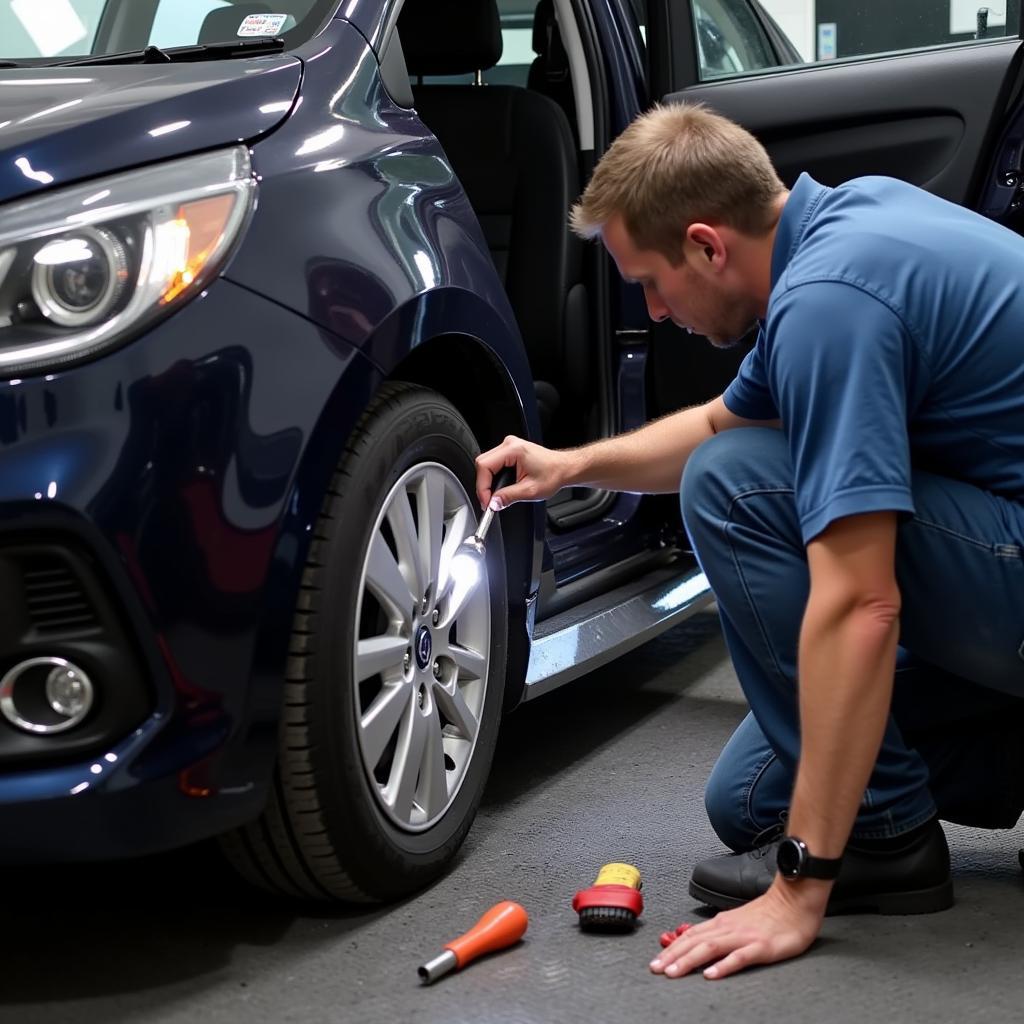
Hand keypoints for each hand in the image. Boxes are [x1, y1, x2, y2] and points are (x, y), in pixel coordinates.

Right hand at [475, 435, 569, 509]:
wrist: (564, 468)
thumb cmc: (553, 474)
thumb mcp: (530, 490)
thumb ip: (508, 497)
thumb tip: (493, 503)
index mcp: (513, 450)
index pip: (485, 466)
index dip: (482, 486)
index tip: (487, 501)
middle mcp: (509, 445)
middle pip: (482, 464)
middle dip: (483, 485)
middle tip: (489, 502)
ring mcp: (509, 447)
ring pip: (486, 464)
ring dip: (488, 482)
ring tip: (496, 496)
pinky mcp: (510, 451)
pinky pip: (493, 464)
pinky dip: (494, 477)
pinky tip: (501, 487)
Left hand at [650, 879, 827, 979]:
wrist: (794, 900)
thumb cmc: (768, 914)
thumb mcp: (738, 921)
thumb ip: (719, 932)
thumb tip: (697, 942)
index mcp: (721, 923)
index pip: (690, 936)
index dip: (671, 949)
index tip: (655, 962)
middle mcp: (727, 928)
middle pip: (694, 942)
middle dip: (672, 957)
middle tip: (654, 969)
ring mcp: (744, 937)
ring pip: (710, 948)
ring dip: (689, 961)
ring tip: (673, 973)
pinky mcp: (761, 947)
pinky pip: (739, 957)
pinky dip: (723, 966)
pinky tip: (711, 975)